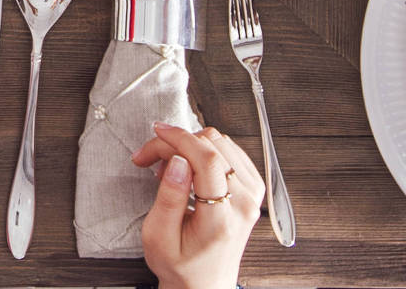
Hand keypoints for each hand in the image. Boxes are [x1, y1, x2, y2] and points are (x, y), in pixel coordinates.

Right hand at [131, 123, 267, 288]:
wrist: (204, 285)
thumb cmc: (181, 266)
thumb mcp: (159, 237)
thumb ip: (168, 197)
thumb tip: (178, 160)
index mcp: (221, 221)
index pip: (208, 161)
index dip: (180, 139)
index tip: (158, 133)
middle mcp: (244, 206)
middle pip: (214, 147)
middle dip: (177, 142)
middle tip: (152, 157)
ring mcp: (253, 197)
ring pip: (223, 143)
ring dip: (190, 145)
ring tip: (169, 167)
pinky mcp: (252, 190)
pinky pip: (231, 151)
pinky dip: (205, 151)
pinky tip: (188, 166)